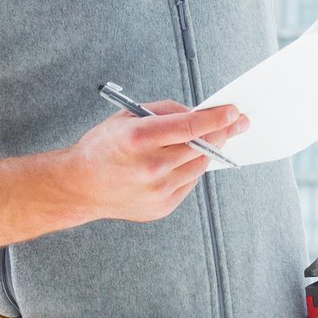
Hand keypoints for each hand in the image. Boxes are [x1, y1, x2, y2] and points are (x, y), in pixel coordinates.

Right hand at [61, 100, 247, 224]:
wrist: (79, 187)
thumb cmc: (103, 147)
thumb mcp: (128, 116)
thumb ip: (165, 111)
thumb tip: (198, 113)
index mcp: (139, 138)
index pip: (190, 126)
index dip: (216, 118)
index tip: (233, 112)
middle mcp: (150, 167)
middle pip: (200, 146)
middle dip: (222, 132)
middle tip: (238, 122)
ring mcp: (157, 191)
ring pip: (199, 165)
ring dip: (208, 150)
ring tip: (210, 139)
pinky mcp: (161, 207)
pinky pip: (188, 182)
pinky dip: (190, 169)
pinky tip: (184, 160)